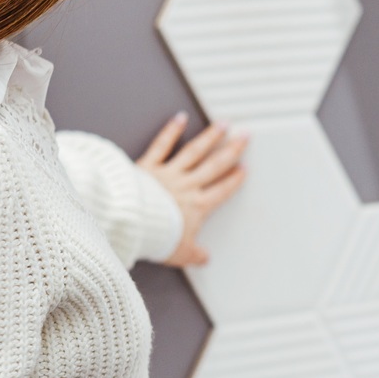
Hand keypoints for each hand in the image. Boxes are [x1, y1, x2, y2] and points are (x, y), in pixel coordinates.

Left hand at [138, 113, 247, 266]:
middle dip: (232, 150)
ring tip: (222, 124)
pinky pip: (162, 145)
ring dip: (210, 136)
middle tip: (244, 137)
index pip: (221, 191)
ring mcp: (169, 173)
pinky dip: (171, 131)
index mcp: (197, 207)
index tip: (243, 170)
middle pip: (214, 165)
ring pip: (194, 151)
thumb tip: (204, 259)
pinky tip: (180, 118)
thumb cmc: (156, 237)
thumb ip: (194, 254)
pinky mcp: (149, 166)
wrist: (134, 224)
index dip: (233, 180)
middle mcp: (187, 186)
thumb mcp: (181, 253)